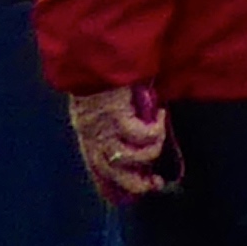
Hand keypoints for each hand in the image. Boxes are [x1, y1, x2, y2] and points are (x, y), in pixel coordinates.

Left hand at [66, 84, 171, 206]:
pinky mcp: (117, 115)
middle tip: (156, 182)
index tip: (137, 190)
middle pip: (115, 174)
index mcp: (87, 136)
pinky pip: (142, 135)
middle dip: (138, 183)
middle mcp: (93, 137)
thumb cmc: (101, 76)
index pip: (97, 172)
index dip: (116, 187)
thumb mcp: (100, 107)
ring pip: (131, 157)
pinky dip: (155, 129)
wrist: (95, 55)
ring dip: (150, 151)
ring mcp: (104, 128)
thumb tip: (136, 142)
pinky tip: (159, 114)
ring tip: (158, 135)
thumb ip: (112, 124)